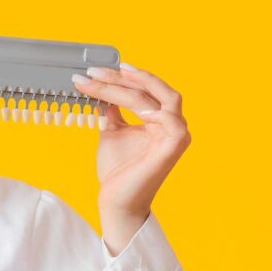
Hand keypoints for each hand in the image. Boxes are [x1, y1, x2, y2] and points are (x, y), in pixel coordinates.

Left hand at [71, 63, 191, 251]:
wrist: (116, 200)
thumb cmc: (118, 169)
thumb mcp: (111, 131)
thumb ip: (112, 110)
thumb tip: (101, 88)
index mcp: (160, 119)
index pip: (145, 89)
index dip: (120, 77)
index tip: (94, 71)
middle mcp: (173, 124)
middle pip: (154, 89)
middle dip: (123, 78)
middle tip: (95, 72)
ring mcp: (176, 135)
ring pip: (160, 99)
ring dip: (130, 88)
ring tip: (102, 82)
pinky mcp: (173, 148)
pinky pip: (172, 122)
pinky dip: (155, 110)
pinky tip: (131, 106)